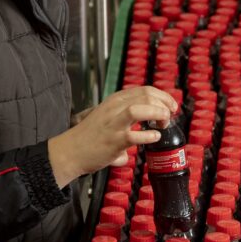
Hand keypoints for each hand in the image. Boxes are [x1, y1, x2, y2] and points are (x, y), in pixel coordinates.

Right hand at [47, 86, 178, 187]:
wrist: (69, 151)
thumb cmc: (88, 137)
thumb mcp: (106, 117)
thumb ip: (122, 121)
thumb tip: (138, 139)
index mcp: (115, 100)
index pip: (145, 90)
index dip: (163, 97)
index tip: (170, 106)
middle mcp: (115, 108)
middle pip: (147, 95)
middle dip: (164, 104)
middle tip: (168, 117)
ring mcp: (114, 123)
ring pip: (141, 109)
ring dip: (158, 114)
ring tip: (163, 124)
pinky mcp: (113, 140)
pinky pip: (135, 135)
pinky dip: (149, 136)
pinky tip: (154, 138)